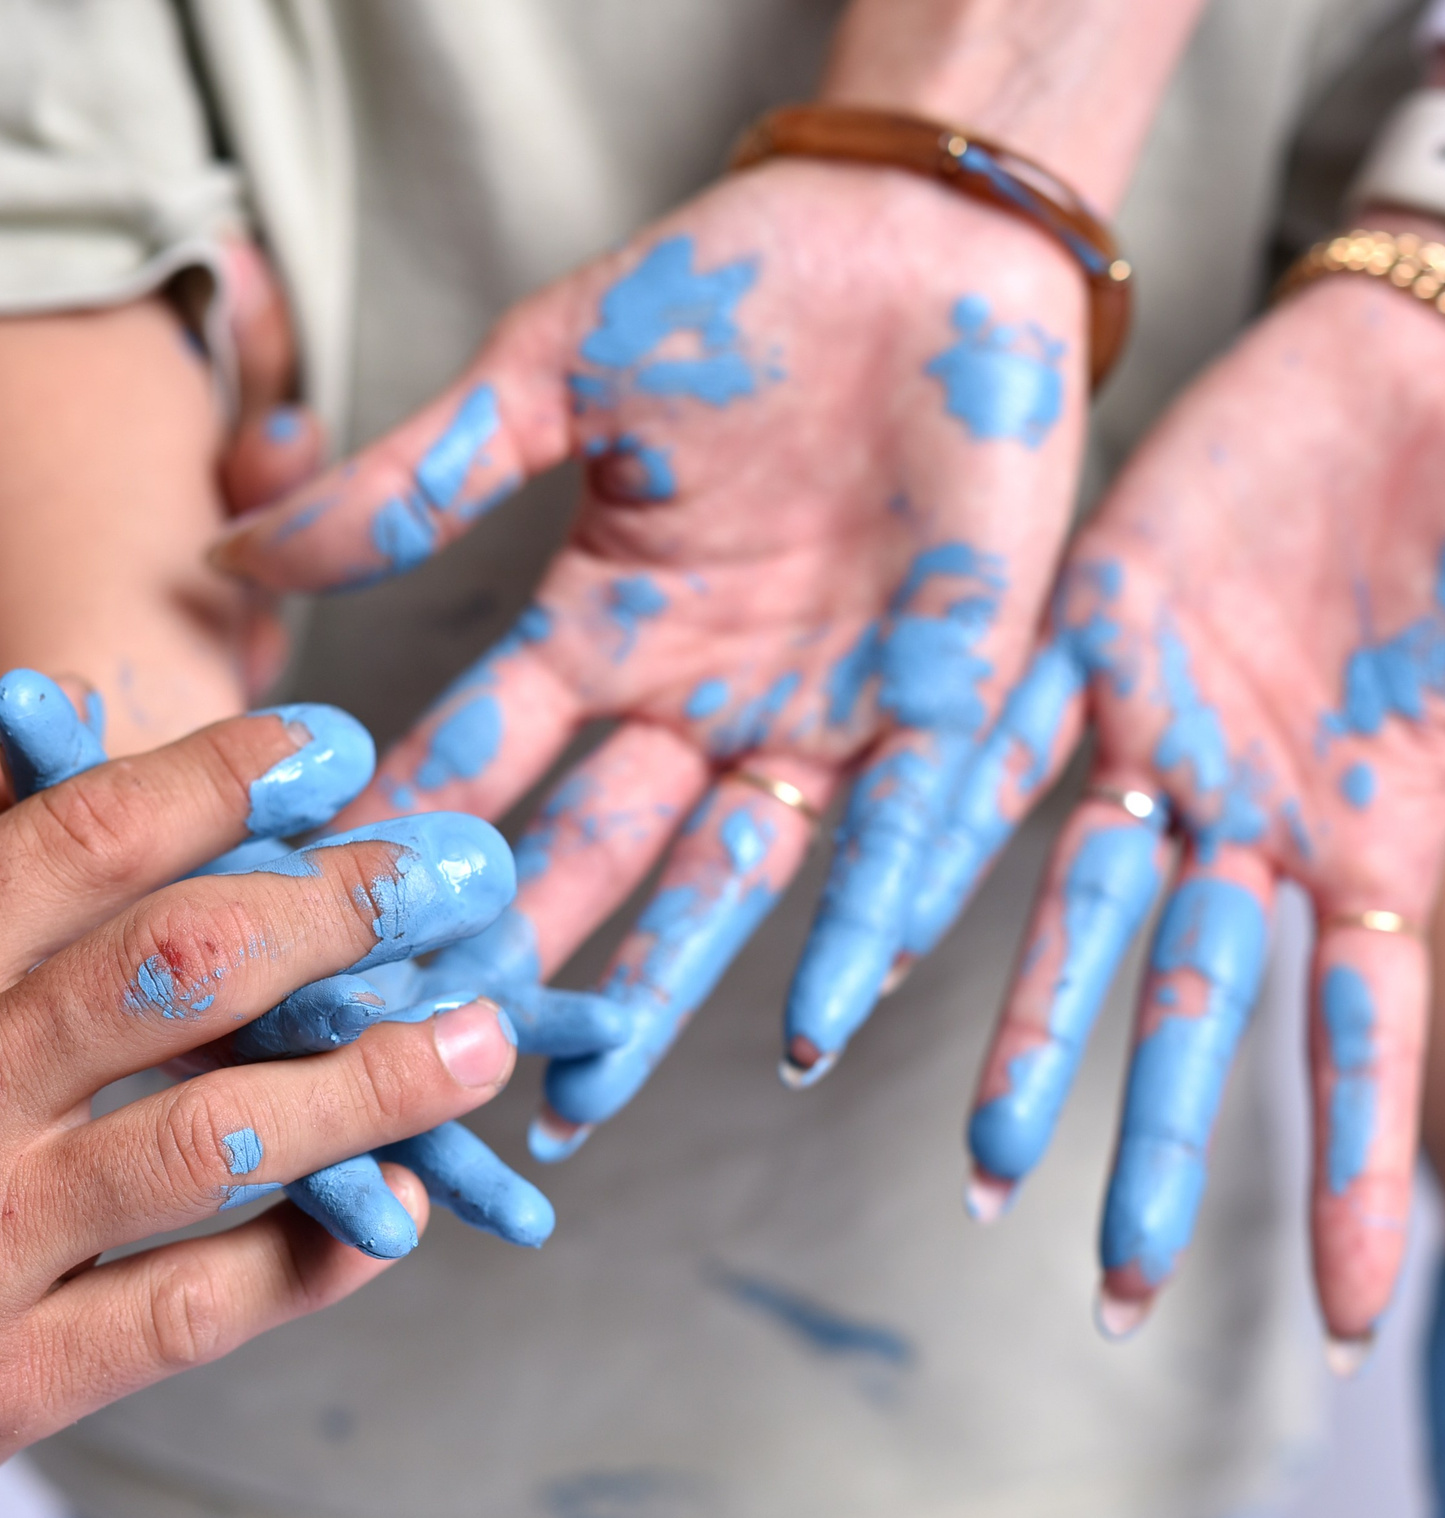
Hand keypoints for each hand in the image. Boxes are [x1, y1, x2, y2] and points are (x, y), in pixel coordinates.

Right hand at [0, 708, 519, 1457]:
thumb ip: (23, 902)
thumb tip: (89, 736)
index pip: (77, 843)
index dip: (216, 784)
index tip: (333, 750)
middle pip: (171, 969)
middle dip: (338, 912)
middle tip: (461, 876)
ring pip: (209, 1137)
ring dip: (372, 1082)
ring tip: (482, 1037)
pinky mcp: (17, 1378)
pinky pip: (197, 1304)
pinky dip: (315, 1249)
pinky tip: (404, 1199)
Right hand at [213, 159, 1086, 1153]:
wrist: (919, 247)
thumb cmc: (737, 294)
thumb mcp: (555, 373)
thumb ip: (424, 472)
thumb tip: (245, 551)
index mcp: (604, 626)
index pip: (486, 753)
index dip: (412, 834)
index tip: (333, 924)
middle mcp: (700, 697)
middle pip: (596, 846)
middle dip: (525, 948)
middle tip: (448, 1056)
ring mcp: (817, 712)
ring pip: (733, 875)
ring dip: (669, 983)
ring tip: (594, 1088)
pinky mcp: (943, 702)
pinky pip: (902, 831)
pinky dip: (864, 922)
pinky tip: (821, 1019)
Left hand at [887, 267, 1444, 1338]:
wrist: (1439, 351)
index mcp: (1369, 843)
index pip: (1359, 1041)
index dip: (1347, 1171)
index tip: (1341, 1320)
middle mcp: (1248, 819)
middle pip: (1190, 1010)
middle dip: (1148, 1144)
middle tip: (1101, 1289)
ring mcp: (1162, 739)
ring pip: (1076, 912)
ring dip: (1029, 1031)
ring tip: (981, 1159)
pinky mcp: (1088, 640)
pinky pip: (991, 755)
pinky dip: (936, 841)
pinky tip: (875, 929)